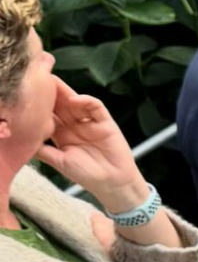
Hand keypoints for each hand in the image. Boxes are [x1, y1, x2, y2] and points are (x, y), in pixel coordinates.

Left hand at [36, 79, 147, 212]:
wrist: (111, 183)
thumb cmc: (86, 175)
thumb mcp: (59, 161)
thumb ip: (43, 150)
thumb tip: (22, 139)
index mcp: (62, 134)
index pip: (49, 115)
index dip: (39, 105)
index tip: (26, 94)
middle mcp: (75, 126)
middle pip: (61, 105)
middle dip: (51, 93)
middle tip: (38, 78)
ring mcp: (91, 123)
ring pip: (77, 103)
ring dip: (66, 93)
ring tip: (53, 82)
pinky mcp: (106, 123)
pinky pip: (96, 108)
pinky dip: (87, 101)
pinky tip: (76, 99)